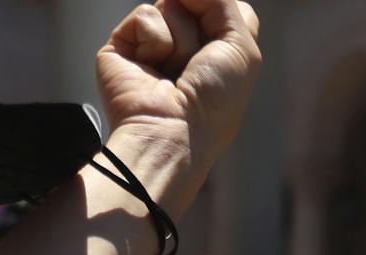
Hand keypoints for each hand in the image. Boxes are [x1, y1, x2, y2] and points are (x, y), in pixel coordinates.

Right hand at [97, 0, 262, 187]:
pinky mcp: (124, 43)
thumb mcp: (241, 48)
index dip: (222, 16)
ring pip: (171, 6)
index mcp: (217, 52)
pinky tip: (150, 71)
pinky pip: (145, 15)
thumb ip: (222, 3)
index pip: (222, 7)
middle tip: (198, 67)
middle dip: (203, 30)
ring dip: (182, 41)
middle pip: (197, 3)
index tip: (220, 50)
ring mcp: (154, 44)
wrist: (172, 130)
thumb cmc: (213, 101)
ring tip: (174, 75)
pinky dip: (155, 42)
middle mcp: (186, 46)